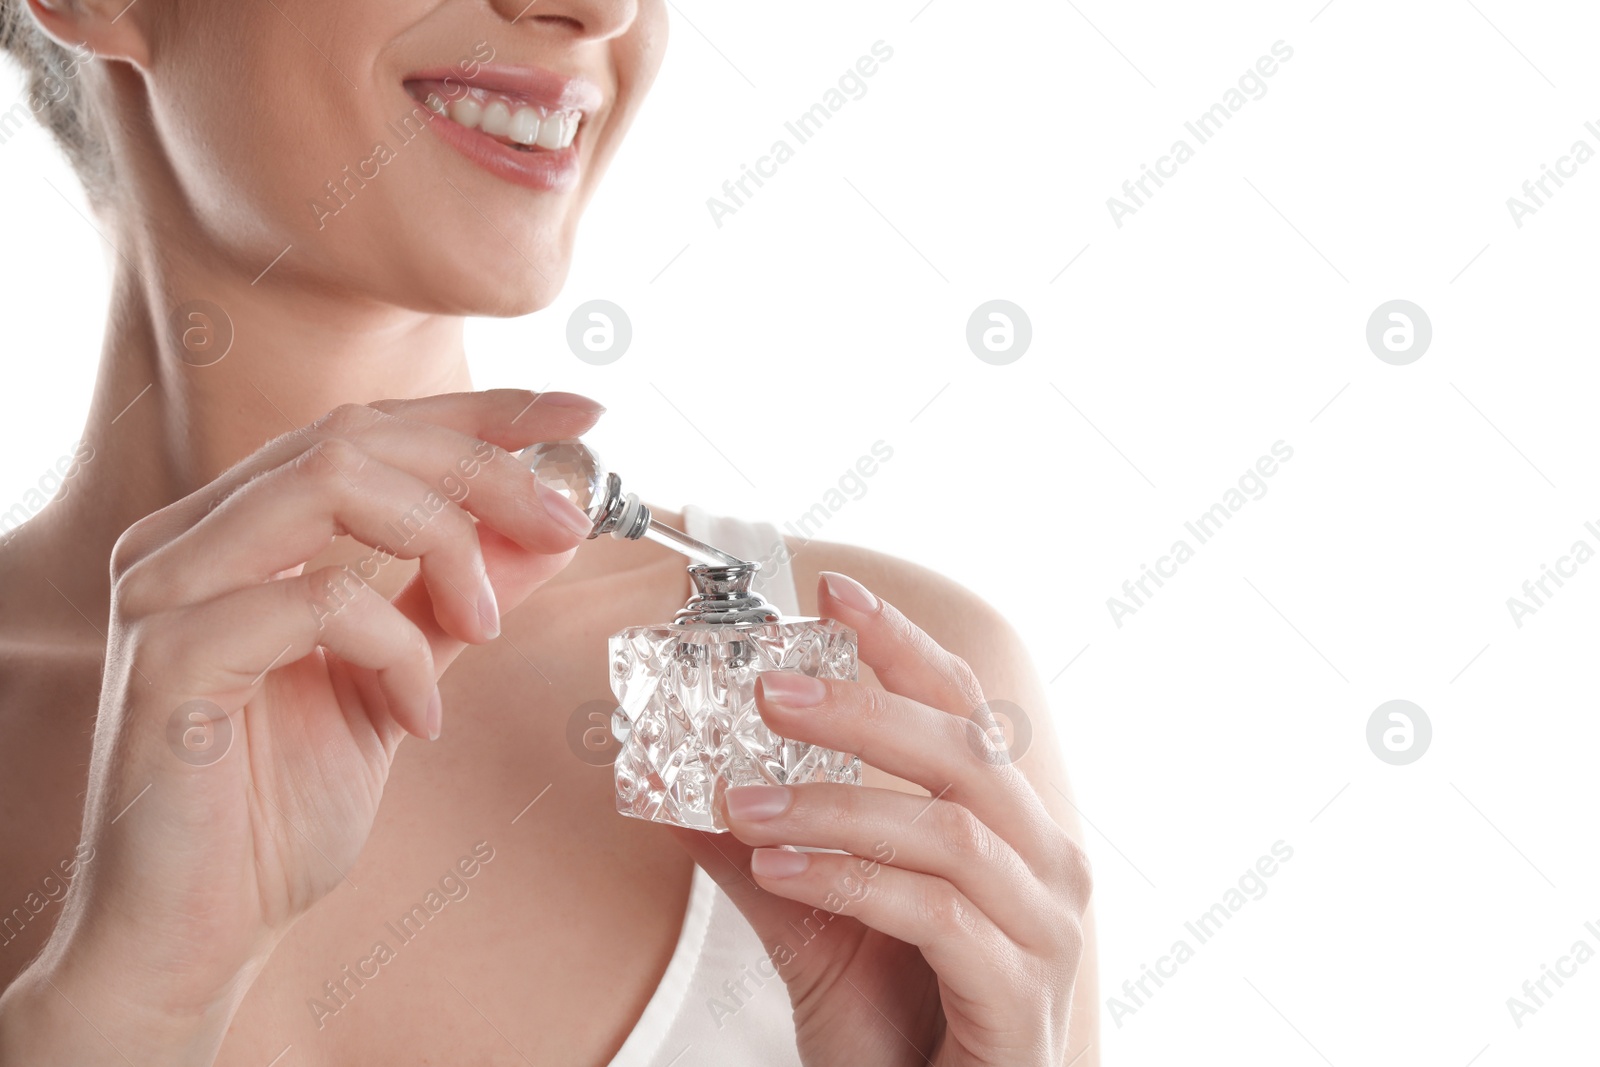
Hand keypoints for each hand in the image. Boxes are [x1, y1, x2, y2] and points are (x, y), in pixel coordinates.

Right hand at [0, 390, 601, 1062]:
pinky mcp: (169, 654)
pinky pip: (317, 601)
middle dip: (485, 467)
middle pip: (355, 434)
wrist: (195, 934)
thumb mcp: (399, 682)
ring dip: (445, 543)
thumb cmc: (275, 810)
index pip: (367, 428)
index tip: (582, 414)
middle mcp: (189, 537)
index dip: (481, 411)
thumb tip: (546, 532)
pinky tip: (420, 716)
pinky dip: (397, 648)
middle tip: (566, 522)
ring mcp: (167, 586)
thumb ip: (456, 600)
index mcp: (234, 531)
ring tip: (489, 624)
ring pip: (331, 481)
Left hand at [671, 571, 1090, 1066]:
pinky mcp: (1021, 998)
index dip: (903, 646)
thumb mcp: (818, 929)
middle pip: (963, 751)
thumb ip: (766, 856)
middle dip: (862, 708)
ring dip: (837, 805)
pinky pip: (938, 915)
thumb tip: (682, 794)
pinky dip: (852, 882)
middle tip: (770, 691)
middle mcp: (1045, 867)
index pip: (965, 712)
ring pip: (949, 829)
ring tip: (745, 806)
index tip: (835, 593)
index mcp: (1008, 832)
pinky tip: (780, 871)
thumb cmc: (902, 1032)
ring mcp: (1045, 933)